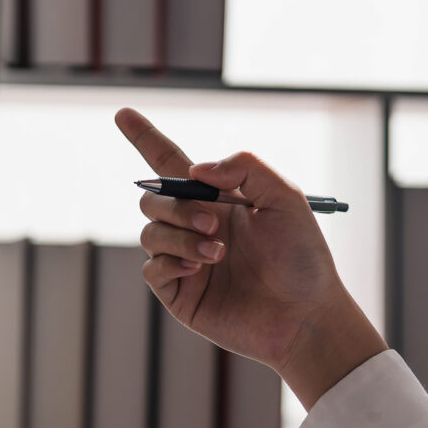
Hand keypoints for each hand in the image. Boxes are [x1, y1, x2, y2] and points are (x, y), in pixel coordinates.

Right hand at [117, 107, 385, 405]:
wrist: (305, 314)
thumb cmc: (302, 257)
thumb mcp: (285, 197)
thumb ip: (245, 167)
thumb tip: (193, 170)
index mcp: (218, 199)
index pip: (171, 164)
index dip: (145, 138)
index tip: (122, 114)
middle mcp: (196, 226)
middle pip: (153, 198)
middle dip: (177, 205)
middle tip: (214, 222)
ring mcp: (185, 260)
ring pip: (151, 232)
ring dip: (180, 236)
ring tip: (217, 252)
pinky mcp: (179, 293)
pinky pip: (151, 268)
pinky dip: (169, 260)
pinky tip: (198, 268)